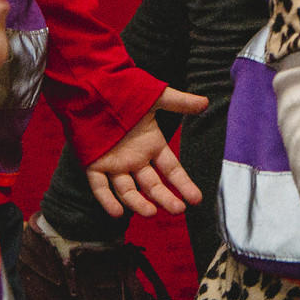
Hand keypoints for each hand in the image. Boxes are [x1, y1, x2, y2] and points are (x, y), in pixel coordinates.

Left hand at [86, 86, 211, 216]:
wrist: (93, 87)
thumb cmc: (126, 90)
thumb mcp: (156, 97)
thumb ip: (180, 102)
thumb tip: (206, 102)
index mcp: (151, 145)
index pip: (171, 170)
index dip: (183, 184)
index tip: (196, 199)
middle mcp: (135, 160)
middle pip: (152, 185)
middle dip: (165, 198)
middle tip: (177, 210)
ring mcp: (115, 164)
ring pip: (128, 190)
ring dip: (139, 203)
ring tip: (151, 212)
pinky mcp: (94, 165)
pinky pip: (100, 187)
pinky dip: (107, 200)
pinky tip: (117, 212)